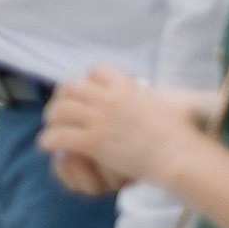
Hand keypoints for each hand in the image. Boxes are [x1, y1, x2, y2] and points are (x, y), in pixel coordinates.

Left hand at [40, 66, 209, 193]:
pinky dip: (49, 139)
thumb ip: (150, 98)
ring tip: (51, 125)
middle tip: (59, 109)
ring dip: (52, 118)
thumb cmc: (181, 136)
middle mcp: (109, 99)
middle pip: (72, 87)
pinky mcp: (94, 141)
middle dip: (62, 97)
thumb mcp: (164, 105)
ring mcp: (99, 119)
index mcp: (127, 87)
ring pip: (61, 110)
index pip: (97, 71)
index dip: (88, 80)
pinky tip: (47, 144)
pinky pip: (60, 136)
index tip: (85, 90)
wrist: (180, 157)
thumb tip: (158, 96)